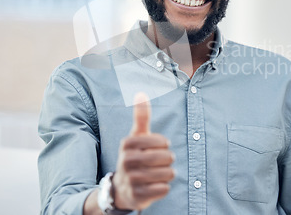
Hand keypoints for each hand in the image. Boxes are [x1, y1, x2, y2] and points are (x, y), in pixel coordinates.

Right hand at [112, 93, 174, 209]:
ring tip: (156, 174)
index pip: (162, 141)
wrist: (122, 188)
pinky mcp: (137, 196)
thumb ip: (141, 116)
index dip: (164, 145)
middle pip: (167, 158)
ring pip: (168, 174)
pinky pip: (164, 189)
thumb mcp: (137, 136)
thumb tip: (140, 93)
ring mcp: (131, 179)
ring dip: (167, 174)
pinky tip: (154, 186)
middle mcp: (126, 161)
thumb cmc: (135, 156)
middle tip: (158, 163)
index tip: (157, 147)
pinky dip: (163, 188)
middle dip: (168, 160)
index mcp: (127, 143)